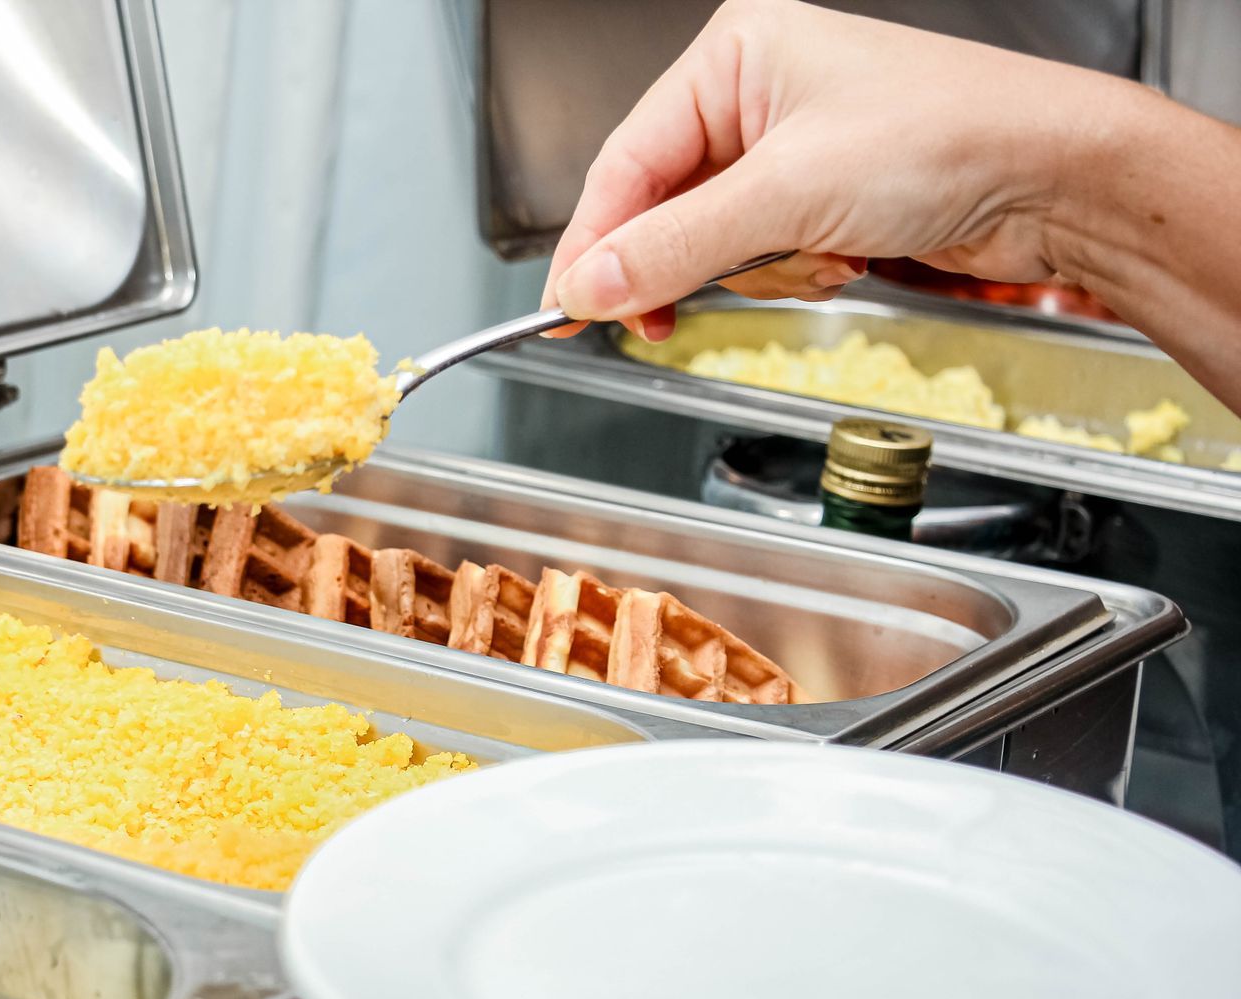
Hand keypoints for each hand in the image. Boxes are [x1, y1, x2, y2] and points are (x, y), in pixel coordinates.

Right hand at [539, 0, 1134, 338]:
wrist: (1057, 179)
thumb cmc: (950, 138)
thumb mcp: (787, 196)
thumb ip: (673, 246)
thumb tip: (587, 284)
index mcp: (735, 57)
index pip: (626, 163)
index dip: (592, 243)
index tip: (568, 307)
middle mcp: (756, 98)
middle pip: (665, 209)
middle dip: (695, 260)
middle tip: (668, 313)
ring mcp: (790, 152)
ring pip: (714, 244)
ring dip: (764, 270)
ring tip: (825, 251)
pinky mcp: (822, 199)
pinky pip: (763, 258)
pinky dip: (797, 274)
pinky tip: (847, 256)